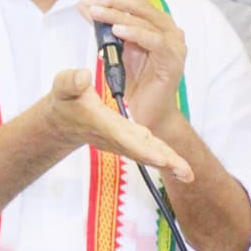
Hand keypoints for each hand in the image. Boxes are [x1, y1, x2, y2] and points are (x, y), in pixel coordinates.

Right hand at [43, 68, 192, 181]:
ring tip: (188, 174)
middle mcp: (114, 136)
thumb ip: (71, 82)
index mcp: (101, 122)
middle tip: (185, 173)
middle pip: (141, 150)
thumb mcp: (63, 86)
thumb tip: (84, 76)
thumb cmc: (64, 102)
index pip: (123, 135)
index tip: (161, 157)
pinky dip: (163, 157)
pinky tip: (180, 166)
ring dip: (168, 162)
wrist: (62, 122)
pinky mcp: (127, 140)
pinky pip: (148, 150)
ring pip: (148, 152)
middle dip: (163, 161)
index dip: (142, 147)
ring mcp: (121, 140)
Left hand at [79, 0, 186, 134]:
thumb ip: (105, 26)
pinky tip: (116, 29)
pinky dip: (135, 33)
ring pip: (144, 20)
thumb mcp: (115, 48)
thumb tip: (85, 3)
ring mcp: (174, 43)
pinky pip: (154, 41)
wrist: (147, 115)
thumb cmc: (133, 82)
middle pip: (139, 4)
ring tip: (95, 10)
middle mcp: (168, 28)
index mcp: (155, 22)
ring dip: (117, 13)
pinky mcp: (173, 60)